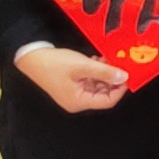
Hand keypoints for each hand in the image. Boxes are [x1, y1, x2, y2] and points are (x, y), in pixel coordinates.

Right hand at [13, 42, 129, 112]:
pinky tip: (96, 59)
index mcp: (79, 102)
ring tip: (105, 59)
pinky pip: (88, 81)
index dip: (120, 89)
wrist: (31, 56)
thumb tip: (125, 77)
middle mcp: (77, 101)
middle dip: (112, 79)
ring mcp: (73, 93)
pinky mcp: (70, 84)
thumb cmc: (55, 64)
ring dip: (104, 73)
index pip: (107, 102)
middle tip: (118, 64)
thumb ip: (105, 72)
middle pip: (103, 94)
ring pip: (97, 86)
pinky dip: (95, 71)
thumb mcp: (83, 66)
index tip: (127, 75)